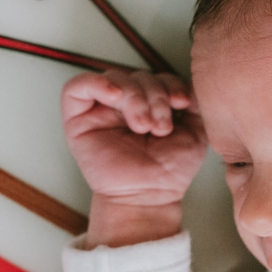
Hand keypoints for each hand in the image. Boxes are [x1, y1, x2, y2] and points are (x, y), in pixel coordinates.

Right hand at [62, 69, 206, 247]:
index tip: (182, 103)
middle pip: (137, 76)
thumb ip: (195, 105)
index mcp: (149, 105)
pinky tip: (115, 97)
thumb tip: (189, 86)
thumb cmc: (170, 170)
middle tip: (160, 126)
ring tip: (144, 126)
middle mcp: (124, 105)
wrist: (150, 196)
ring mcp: (100, 110)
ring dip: (135, 97)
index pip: (158, 77)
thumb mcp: (194, 132)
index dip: (171, 84)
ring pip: (114, 78)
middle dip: (154, 97)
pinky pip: (76, 88)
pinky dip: (96, 84)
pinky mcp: (77, 120)